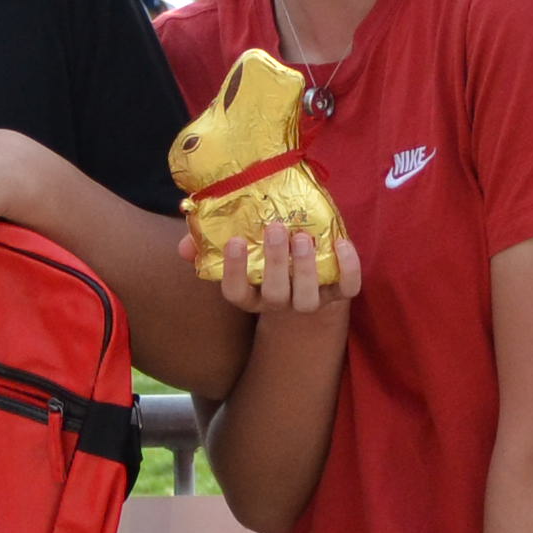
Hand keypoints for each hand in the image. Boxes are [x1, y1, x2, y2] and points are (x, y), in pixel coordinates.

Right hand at [190, 208, 365, 317]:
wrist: (311, 286)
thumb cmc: (268, 262)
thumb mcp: (241, 255)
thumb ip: (209, 248)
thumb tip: (184, 246)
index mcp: (252, 296)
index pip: (235, 293)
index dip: (233, 271)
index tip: (235, 240)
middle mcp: (279, 305)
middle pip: (274, 294)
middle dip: (274, 262)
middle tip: (274, 228)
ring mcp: (310, 303)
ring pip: (307, 298)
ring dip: (305, 267)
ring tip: (303, 236)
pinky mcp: (339, 296)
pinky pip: (347, 289)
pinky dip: (348, 268)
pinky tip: (342, 242)